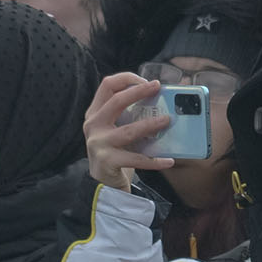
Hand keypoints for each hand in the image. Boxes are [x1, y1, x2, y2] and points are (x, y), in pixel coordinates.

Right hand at [83, 75, 174, 190]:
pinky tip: (168, 160)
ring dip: (150, 124)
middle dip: (138, 92)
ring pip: (128, 131)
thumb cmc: (116, 151)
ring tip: (167, 121)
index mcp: (96, 113)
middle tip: (158, 88)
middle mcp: (93, 125)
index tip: (147, 81)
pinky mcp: (107, 161)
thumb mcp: (117, 129)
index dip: (127, 79)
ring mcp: (98, 143)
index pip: (107, 85)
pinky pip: (136, 159)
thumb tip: (164, 104)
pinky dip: (155, 161)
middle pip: (116, 101)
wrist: (102, 182)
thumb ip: (130, 116)